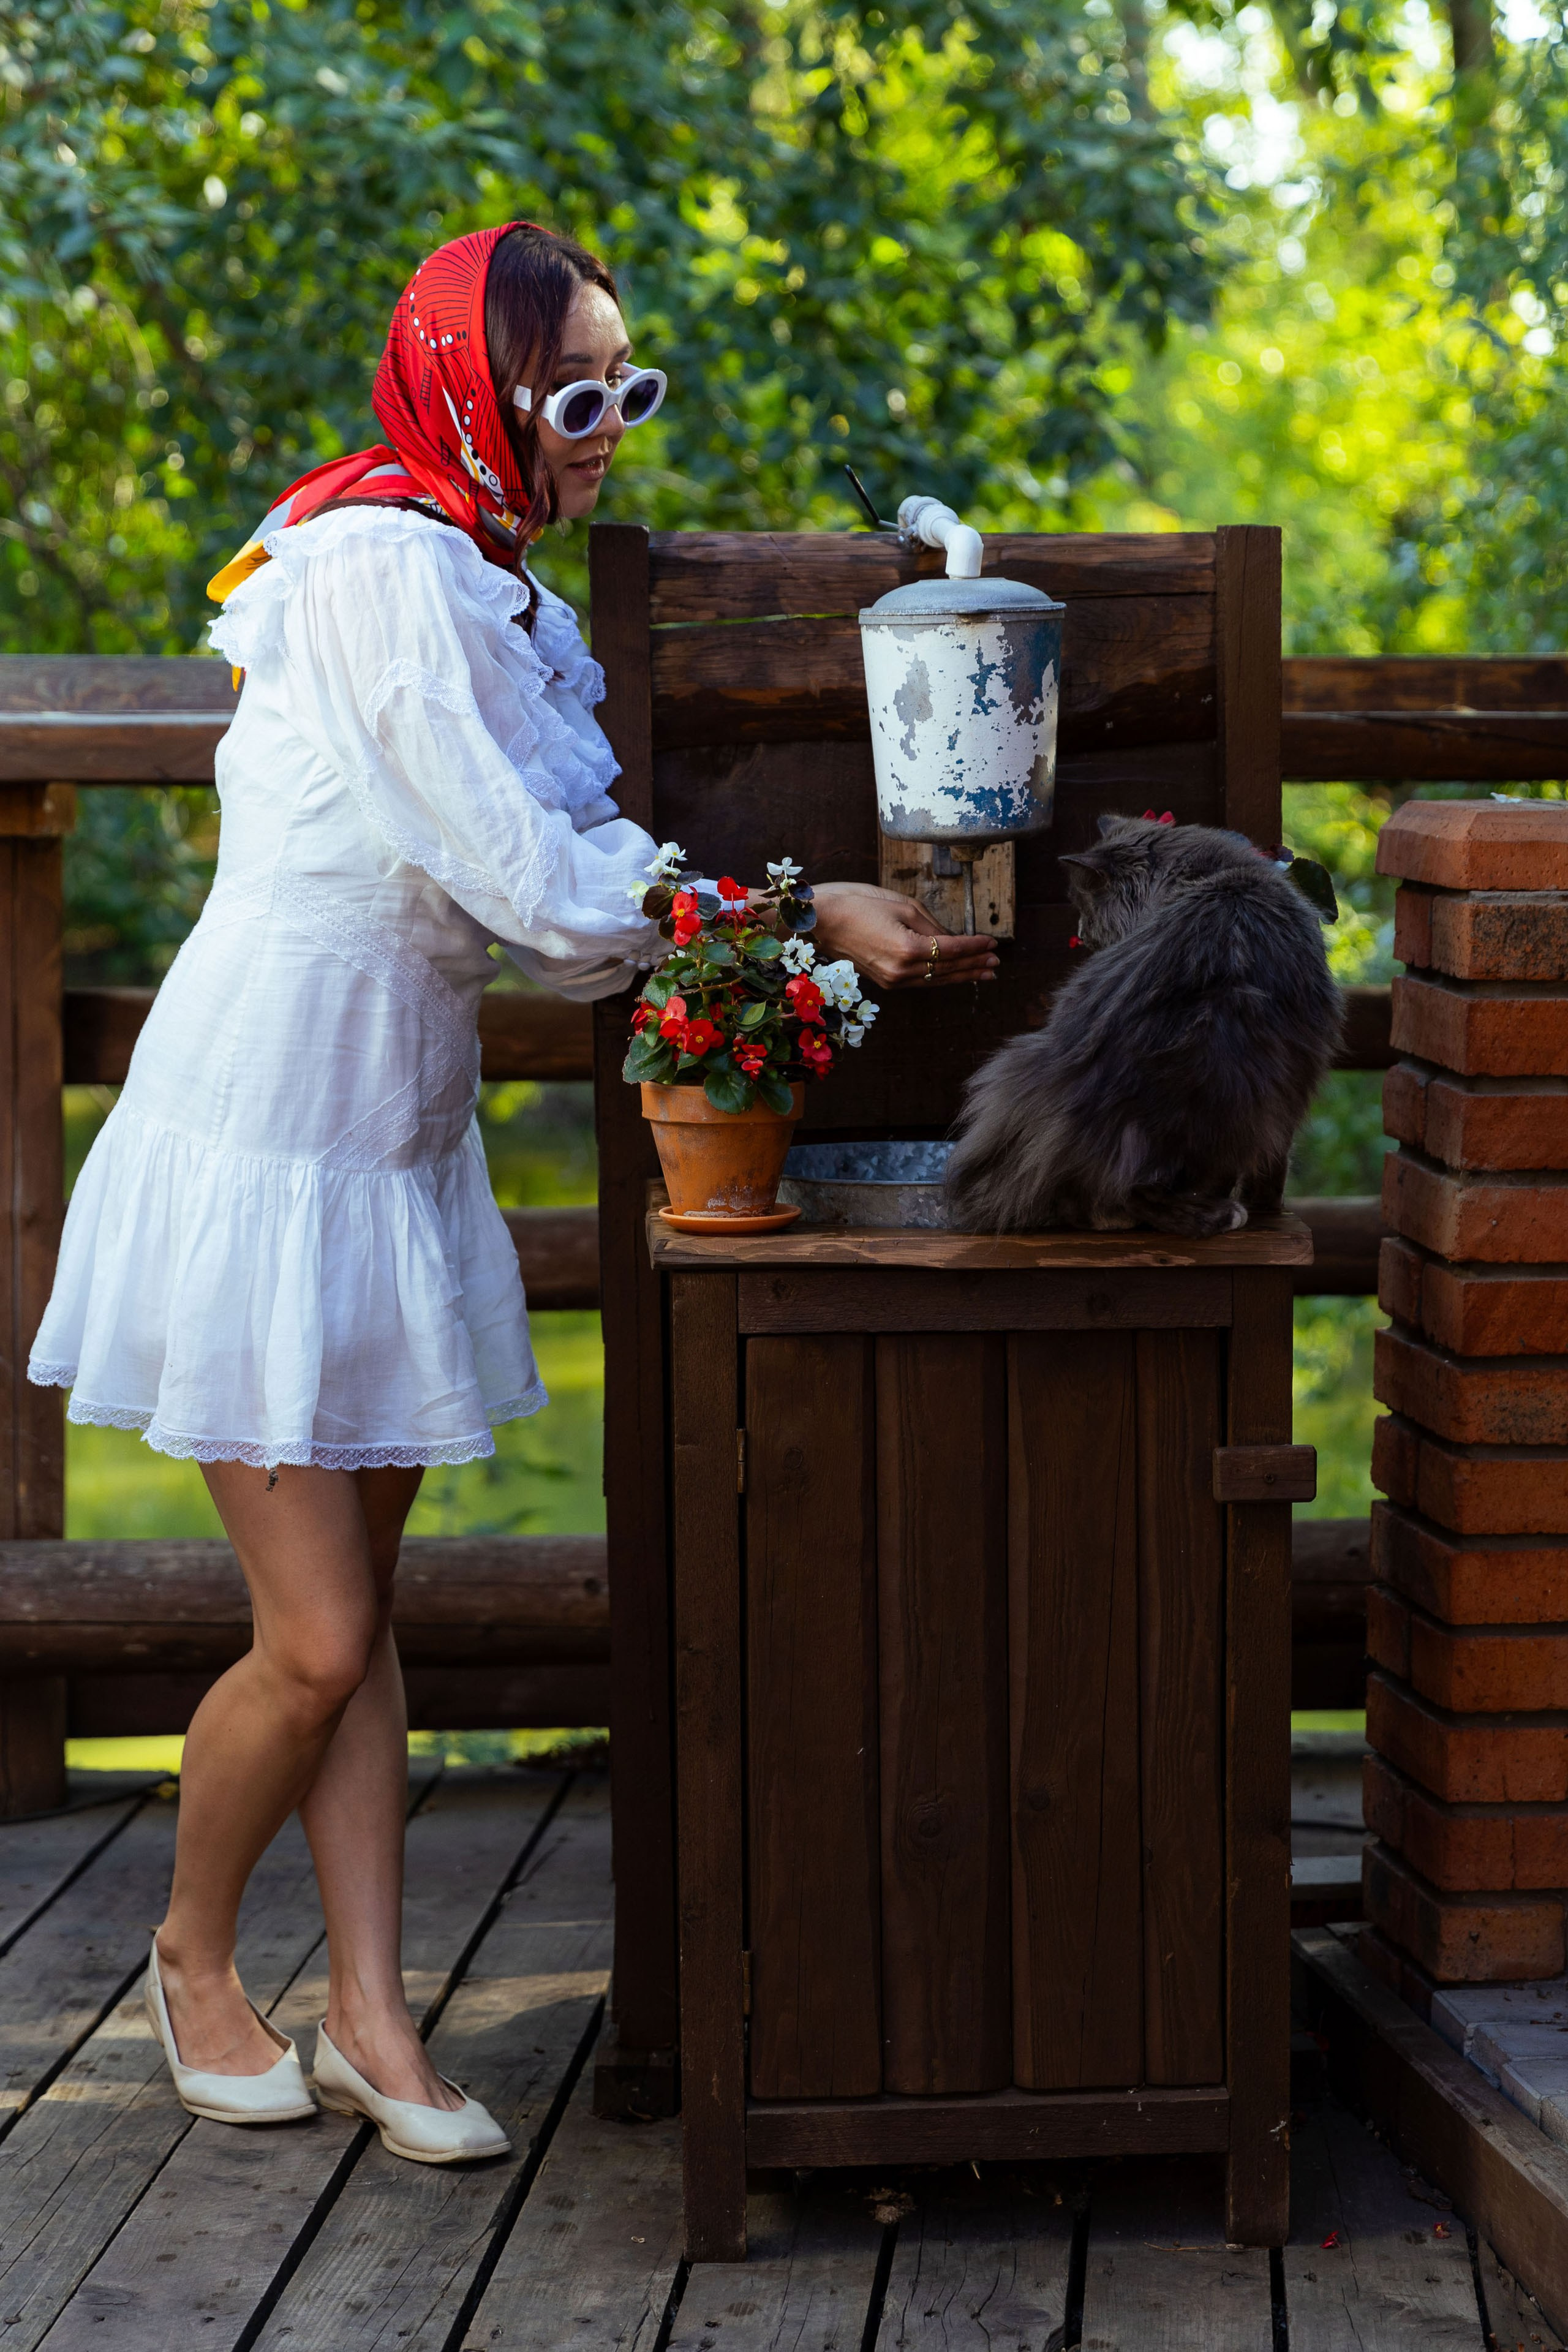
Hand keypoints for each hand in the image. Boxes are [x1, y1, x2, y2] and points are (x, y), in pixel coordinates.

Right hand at [811, 883, 999, 990]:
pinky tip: (953, 975)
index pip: (952, 949)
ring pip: (936, 980)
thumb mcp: (902, 905)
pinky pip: (921, 981)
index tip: (992, 943)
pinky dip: (941, 977)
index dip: (975, 946)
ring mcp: (893, 979)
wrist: (821, 921)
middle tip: (995, 962)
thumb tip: (951, 940)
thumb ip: (931, 925)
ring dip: (962, 976)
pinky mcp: (885, 981)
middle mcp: (902, 970)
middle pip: (948, 969)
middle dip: (974, 965)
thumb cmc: (858, 904)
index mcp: (908, 948)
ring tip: (983, 973)